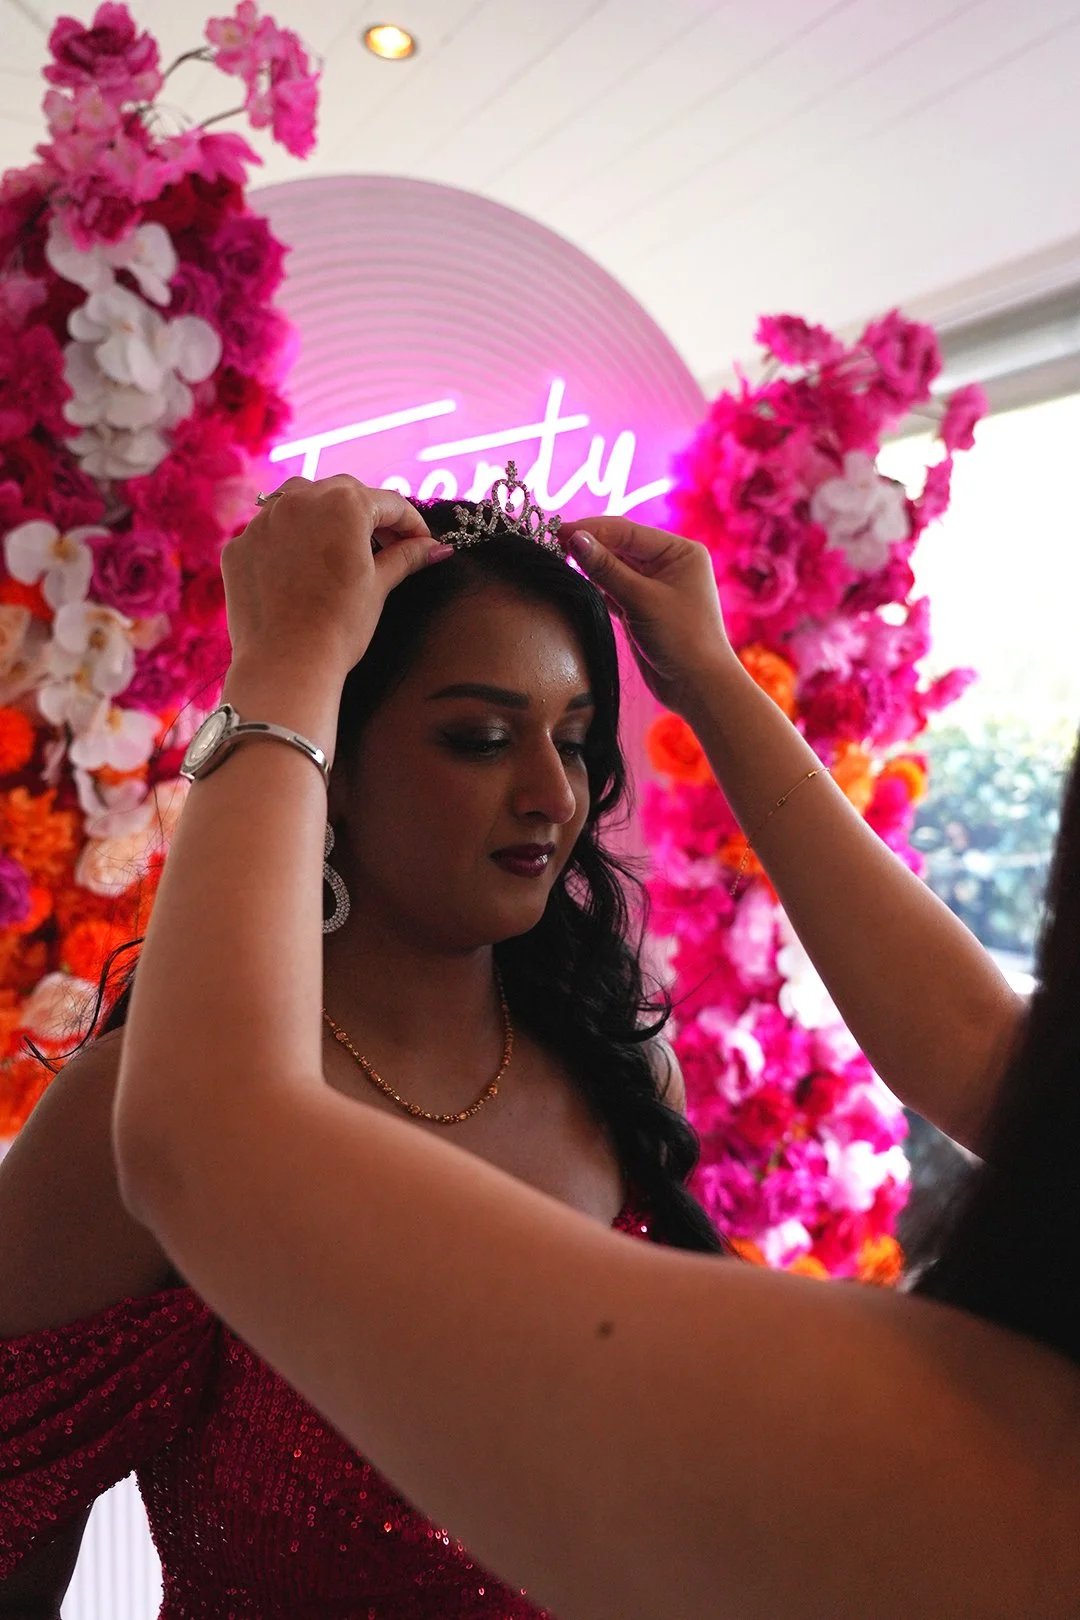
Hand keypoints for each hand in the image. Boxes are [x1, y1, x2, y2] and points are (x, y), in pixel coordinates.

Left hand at [222, 476, 448, 679]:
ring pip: (300, 502)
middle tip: (385, 545)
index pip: (389, 503)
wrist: (286, 664)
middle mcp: (299, 500)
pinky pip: (270, 532)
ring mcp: (263, 521)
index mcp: (343, 504)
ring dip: (323, 517)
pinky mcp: (239, 546)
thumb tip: (436, 548)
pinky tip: (300, 570)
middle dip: (368, 514)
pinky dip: (288, 542)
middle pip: (344, 494)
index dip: (411, 523)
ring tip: (338, 549)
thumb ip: (406, 557)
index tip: (421, 542)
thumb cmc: (339, 626)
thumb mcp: (379, 586)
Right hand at [560, 517, 733, 715]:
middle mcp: (669, 563)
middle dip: (589, 545)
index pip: (627, 531)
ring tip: (557, 559)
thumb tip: (574, 538)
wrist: (698, 687)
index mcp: (679, 551)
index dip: (591, 530)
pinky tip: (575, 580)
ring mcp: (655, 586)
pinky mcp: (642, 608)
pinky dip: (596, 585)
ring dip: (590, 565)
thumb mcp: (641, 599)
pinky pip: (613, 588)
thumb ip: (606, 568)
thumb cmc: (681, 638)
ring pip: (615, 567)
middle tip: (551, 543)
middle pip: (620, 546)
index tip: (557, 530)